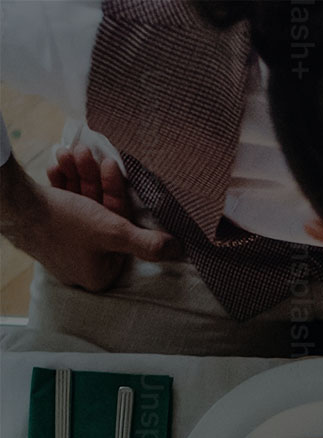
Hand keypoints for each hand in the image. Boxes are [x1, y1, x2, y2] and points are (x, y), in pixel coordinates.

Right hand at [0, 149, 178, 292]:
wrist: (12, 206)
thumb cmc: (64, 222)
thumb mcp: (113, 231)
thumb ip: (147, 242)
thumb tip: (178, 250)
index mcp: (98, 273)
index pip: (120, 230)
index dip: (117, 194)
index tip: (111, 166)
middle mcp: (80, 262)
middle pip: (100, 214)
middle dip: (93, 180)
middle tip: (88, 152)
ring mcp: (60, 246)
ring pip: (79, 205)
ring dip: (77, 175)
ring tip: (69, 152)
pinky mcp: (44, 229)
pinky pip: (61, 205)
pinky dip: (62, 183)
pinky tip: (57, 164)